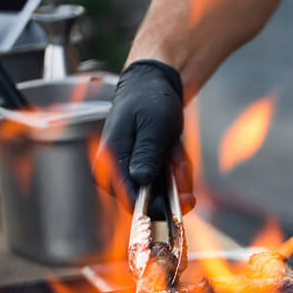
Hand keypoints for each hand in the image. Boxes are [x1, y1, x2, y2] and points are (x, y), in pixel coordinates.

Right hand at [93, 60, 195, 217]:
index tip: (182, 199)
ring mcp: (133, 172)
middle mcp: (117, 172)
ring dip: (177, 174)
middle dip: (173, 185)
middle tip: (180, 163)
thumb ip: (146, 153)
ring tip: (175, 151)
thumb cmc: (149, 100)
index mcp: (109, 161)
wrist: (154, 86)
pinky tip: (176, 152)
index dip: (156, 205)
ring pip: (163, 193)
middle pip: (150, 200)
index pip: (128, 198)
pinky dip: (178, 169)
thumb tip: (140, 180)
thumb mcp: (152, 125)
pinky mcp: (147, 171)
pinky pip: (169, 183)